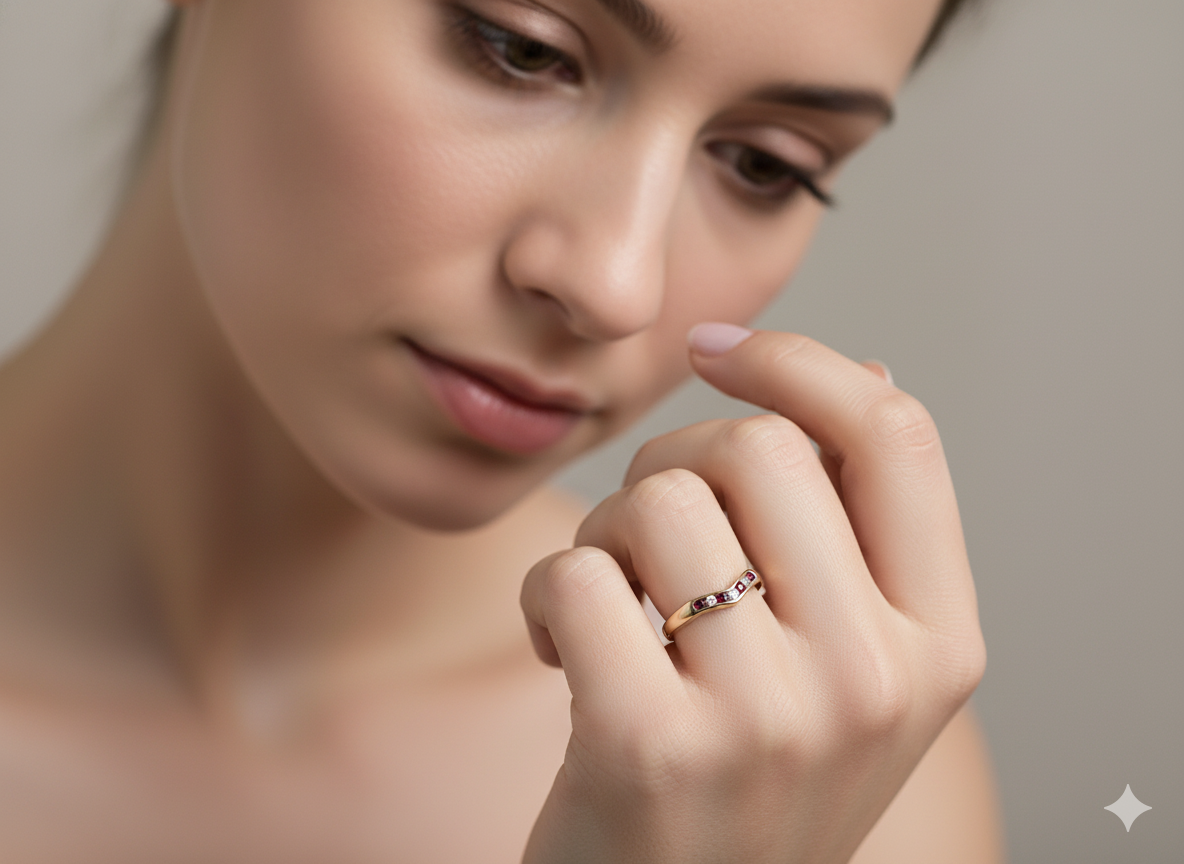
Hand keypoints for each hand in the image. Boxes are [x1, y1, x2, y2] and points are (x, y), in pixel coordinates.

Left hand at [520, 328, 985, 863]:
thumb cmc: (747, 780)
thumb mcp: (845, 669)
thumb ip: (858, 531)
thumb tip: (863, 367)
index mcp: (939, 645)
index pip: (897, 435)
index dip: (800, 364)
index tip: (719, 354)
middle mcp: (873, 680)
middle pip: (759, 448)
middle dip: (674, 461)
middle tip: (645, 534)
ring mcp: (768, 718)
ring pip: (656, 501)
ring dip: (604, 535)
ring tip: (612, 606)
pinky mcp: (651, 745)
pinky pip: (575, 574)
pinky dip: (545, 596)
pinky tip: (565, 652)